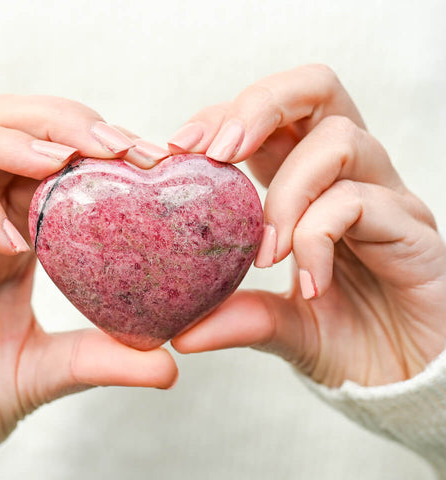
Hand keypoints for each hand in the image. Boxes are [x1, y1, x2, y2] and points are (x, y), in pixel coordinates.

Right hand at [0, 95, 174, 479]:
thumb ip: (105, 357)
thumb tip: (171, 367)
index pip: (47, 153)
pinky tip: (13, 243)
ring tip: (58, 163)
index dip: (94, 142)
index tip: (147, 157)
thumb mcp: (55, 369)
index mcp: (12, 229)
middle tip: (110, 145)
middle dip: (56, 119)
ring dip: (8, 140)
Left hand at [169, 64, 445, 387]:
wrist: (407, 380)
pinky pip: (362, 201)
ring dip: (286, 192)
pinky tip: (312, 282)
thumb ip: (238, 317)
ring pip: (339, 139)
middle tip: (217, 151)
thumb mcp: (280, 326)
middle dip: (258, 107)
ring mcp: (386, 196)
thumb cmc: (349, 339)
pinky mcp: (413, 226)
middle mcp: (349, 176)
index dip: (224, 116)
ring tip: (266, 254)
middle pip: (315, 88)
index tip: (179, 147)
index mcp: (309, 183)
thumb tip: (182, 333)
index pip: (270, 118)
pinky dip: (319, 235)